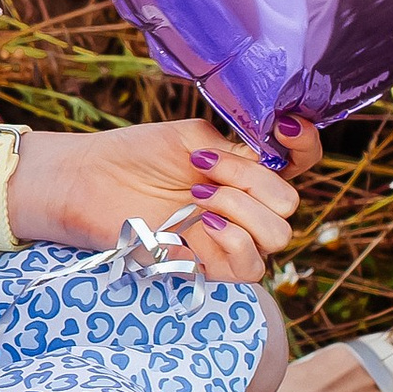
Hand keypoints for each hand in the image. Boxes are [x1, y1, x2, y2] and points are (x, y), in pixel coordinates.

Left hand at [16, 115, 319, 282]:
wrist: (87, 180)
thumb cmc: (132, 155)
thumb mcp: (192, 139)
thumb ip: (237, 149)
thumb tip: (271, 160)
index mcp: (243, 169)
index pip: (300, 161)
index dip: (306, 144)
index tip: (286, 126)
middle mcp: (243, 204)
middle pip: (290, 202)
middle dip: (252, 181)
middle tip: (203, 171)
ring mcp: (228, 237)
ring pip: (278, 234)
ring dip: (241, 208)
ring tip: (196, 197)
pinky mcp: (207, 266)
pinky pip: (252, 265)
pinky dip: (235, 239)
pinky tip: (201, 221)